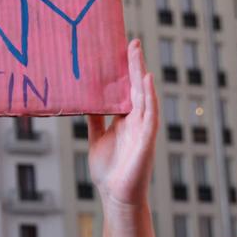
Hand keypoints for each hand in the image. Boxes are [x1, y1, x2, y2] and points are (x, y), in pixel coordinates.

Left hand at [87, 39, 157, 207]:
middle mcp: (136, 120)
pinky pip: (150, 114)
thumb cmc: (109, 170)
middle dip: (134, 64)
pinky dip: (150, 96)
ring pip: (144, 95)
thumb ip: (95, 120)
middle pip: (136, 87)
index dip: (125, 70)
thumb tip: (86, 102)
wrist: (116, 196)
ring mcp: (143, 128)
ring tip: (137, 52)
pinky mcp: (147, 139)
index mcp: (125, 119)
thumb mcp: (97, 138)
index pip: (127, 89)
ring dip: (141, 73)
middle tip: (132, 41)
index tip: (122, 49)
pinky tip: (147, 80)